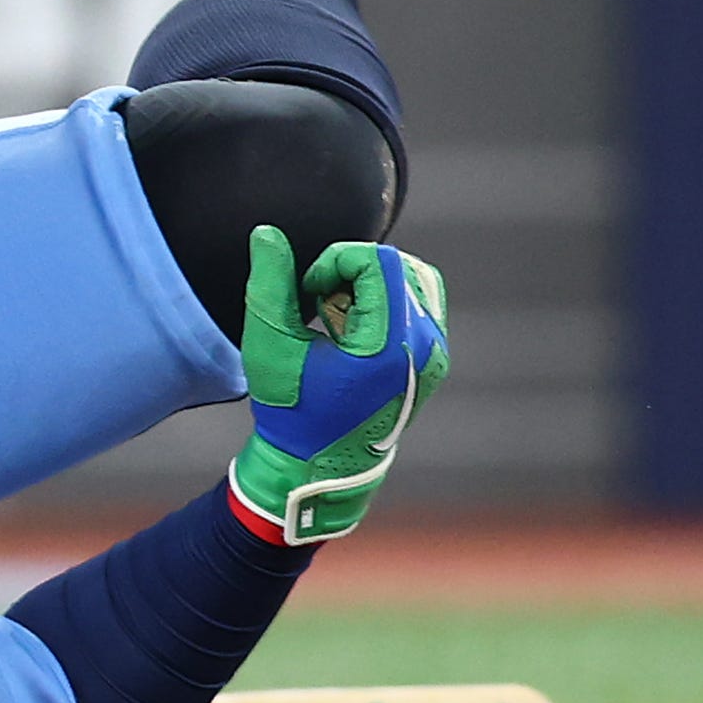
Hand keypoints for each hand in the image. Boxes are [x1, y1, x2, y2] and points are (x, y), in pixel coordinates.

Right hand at [230, 228, 447, 545]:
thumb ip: (269, 283)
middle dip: (351, 272)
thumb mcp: (269, 344)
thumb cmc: (292, 410)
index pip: (377, 260)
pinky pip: (420, 304)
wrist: (319, 468)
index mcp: (390, 344)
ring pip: (413, 280)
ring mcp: (435, 355)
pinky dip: (385, 302)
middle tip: (320, 306)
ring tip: (337, 318)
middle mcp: (425, 347)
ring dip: (370, 285)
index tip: (308, 294)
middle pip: (397, 265)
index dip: (334, 262)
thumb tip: (268, 233)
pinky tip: (352, 331)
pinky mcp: (433, 361)